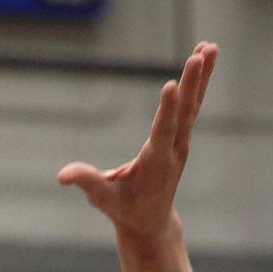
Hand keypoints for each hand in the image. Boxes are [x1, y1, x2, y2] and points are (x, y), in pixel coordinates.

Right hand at [57, 42, 217, 242]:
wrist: (151, 224)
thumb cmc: (125, 210)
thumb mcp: (103, 199)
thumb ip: (86, 183)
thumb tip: (62, 175)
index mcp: (156, 163)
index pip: (162, 133)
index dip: (167, 110)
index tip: (171, 85)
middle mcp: (173, 150)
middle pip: (184, 112)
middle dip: (191, 84)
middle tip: (199, 55)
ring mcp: (180, 143)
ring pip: (193, 104)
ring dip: (201, 75)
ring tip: (209, 47)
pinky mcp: (181, 137)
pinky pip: (192, 105)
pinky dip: (198, 81)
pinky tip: (204, 57)